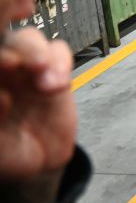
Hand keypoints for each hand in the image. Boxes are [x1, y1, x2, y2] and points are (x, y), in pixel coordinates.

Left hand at [0, 28, 76, 181]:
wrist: (40, 162)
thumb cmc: (9, 152)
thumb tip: (2, 98)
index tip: (8, 64)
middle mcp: (3, 73)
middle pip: (8, 41)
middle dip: (21, 49)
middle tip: (32, 66)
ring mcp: (26, 69)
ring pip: (30, 40)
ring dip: (41, 54)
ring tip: (50, 84)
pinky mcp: (53, 71)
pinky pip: (58, 52)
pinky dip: (62, 63)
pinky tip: (60, 85)